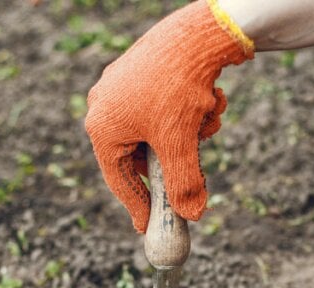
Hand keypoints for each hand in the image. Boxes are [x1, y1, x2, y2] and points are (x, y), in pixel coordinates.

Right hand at [84, 0, 252, 231]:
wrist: (199, 33)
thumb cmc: (179, 89)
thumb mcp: (181, 145)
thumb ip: (183, 185)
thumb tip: (192, 214)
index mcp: (103, 126)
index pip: (118, 179)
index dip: (138, 206)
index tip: (151, 227)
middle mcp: (107, 106)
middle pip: (142, 155)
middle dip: (175, 162)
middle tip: (192, 183)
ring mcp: (127, 88)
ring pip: (163, 132)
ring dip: (191, 135)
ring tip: (208, 119)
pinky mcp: (150, 75)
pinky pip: (170, 110)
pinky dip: (193, 114)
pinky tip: (210, 101)